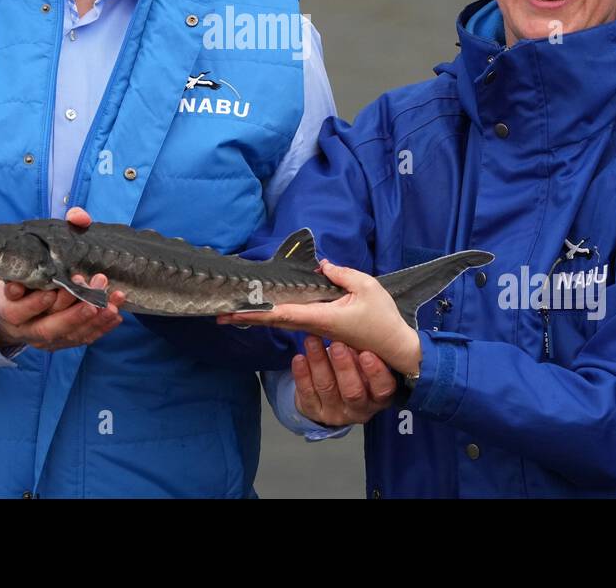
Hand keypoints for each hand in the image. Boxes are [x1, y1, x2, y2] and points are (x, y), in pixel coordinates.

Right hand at [0, 204, 123, 352]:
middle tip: (97, 285)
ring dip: (93, 319)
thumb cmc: (22, 277)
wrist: (12, 311)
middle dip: (75, 309)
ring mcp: (44, 339)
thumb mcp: (25, 258)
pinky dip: (100, 328)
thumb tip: (77, 217)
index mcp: (8, 308)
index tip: (52, 290)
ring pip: (69, 335)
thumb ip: (51, 235)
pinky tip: (115, 315)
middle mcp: (25, 327)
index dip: (36, 303)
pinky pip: (82, 339)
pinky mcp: (61, 343)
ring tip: (111, 303)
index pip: (19, 309)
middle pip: (49, 325)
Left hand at [218, 260, 421, 373]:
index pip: (282, 313)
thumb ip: (342, 274)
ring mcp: (317, 329)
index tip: (233, 312)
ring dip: (259, 315)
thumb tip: (320, 265)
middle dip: (248, 315)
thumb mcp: (367, 288)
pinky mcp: (322, 329)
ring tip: (236, 309)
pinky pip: (294, 320)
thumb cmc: (382, 320)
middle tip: (221, 312)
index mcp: (321, 317)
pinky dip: (276, 313)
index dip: (256, 312)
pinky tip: (266, 308)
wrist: (395, 349)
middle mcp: (314, 326)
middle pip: (275, 319)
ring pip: (283, 320)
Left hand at [293, 337, 395, 426]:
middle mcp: (359, 409)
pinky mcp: (313, 411)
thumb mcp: (365, 361)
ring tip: (312, 340)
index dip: (375, 372)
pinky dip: (302, 374)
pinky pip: (306, 393)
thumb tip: (358, 325)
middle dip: (344, 367)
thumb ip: (365, 349)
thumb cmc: (355, 369)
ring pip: (326, 388)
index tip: (366, 353)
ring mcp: (335, 413)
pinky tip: (299, 358)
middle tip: (337, 345)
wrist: (331, 393)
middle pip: (353, 392)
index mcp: (379, 397)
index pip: (383, 389)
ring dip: (319, 362)